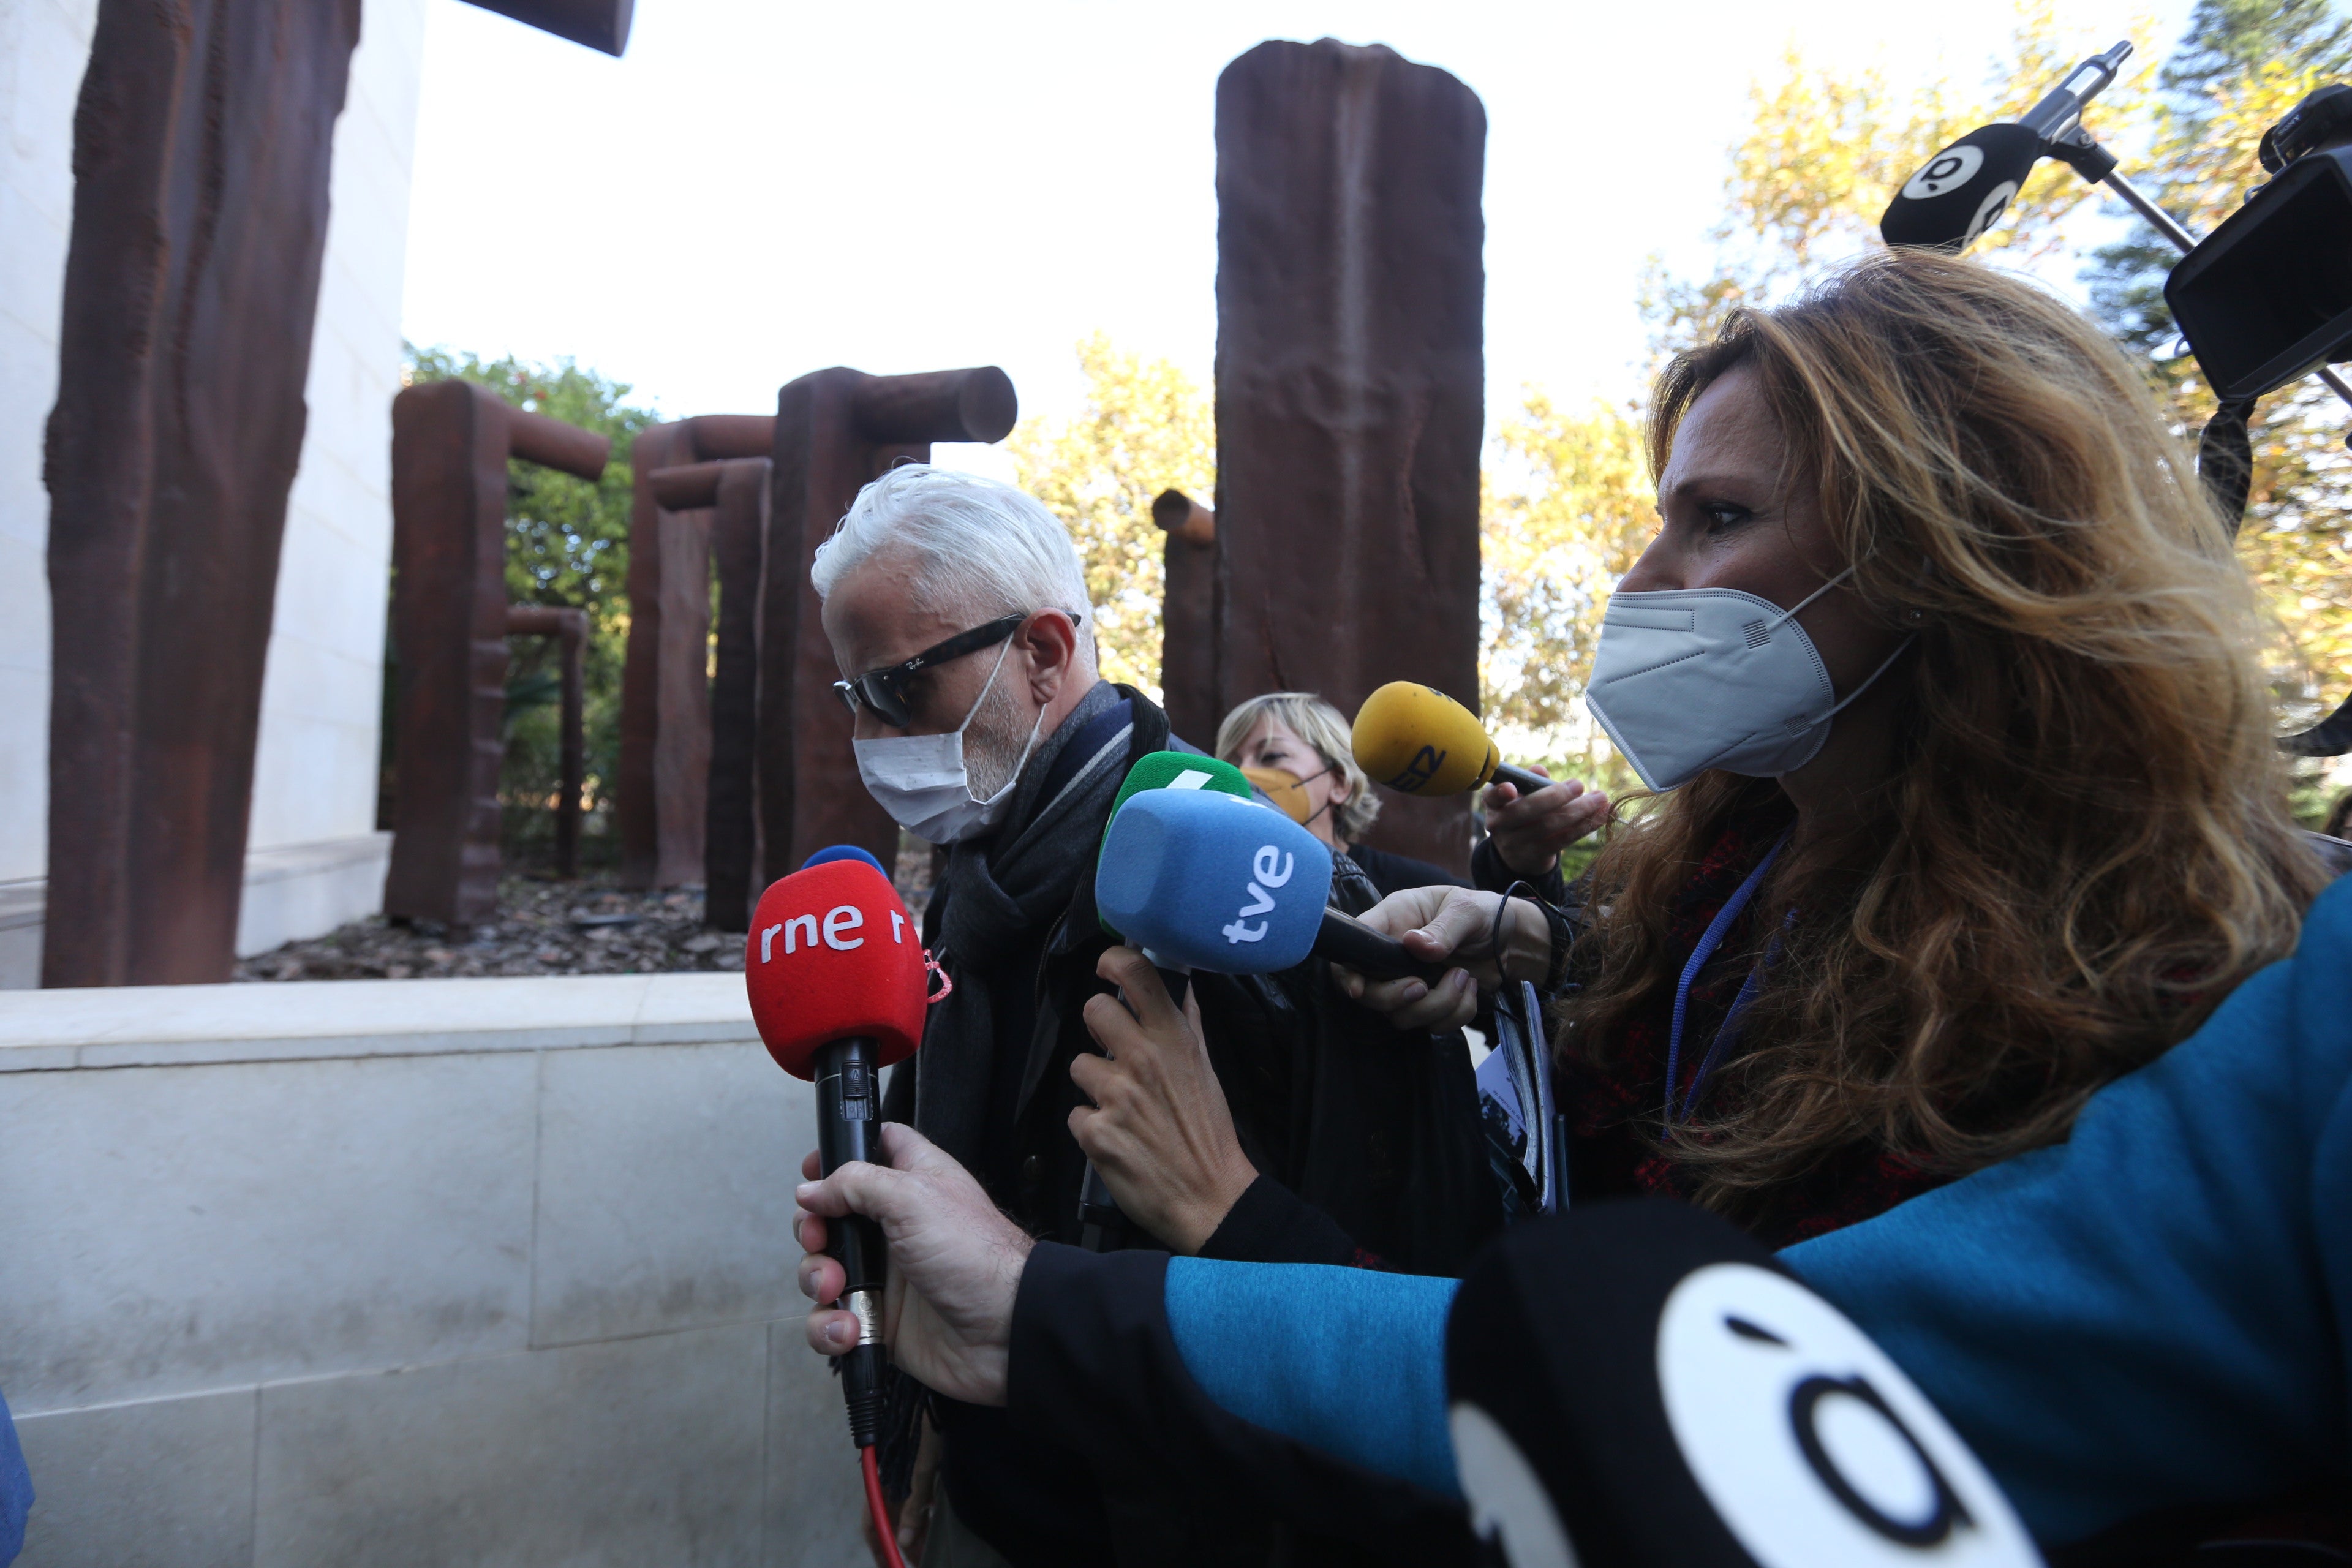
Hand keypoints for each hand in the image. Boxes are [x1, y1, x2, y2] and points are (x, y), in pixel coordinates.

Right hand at [797, 1123, 1031, 1406]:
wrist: (1006, 1331)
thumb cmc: (976, 1257)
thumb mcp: (913, 1198)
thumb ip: (856, 1183)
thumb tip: (811, 1189)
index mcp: (912, 1183)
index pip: (874, 1149)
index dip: (840, 1155)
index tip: (812, 1171)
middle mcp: (896, 1226)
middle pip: (832, 1215)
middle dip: (811, 1229)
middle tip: (818, 1239)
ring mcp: (886, 1274)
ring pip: (824, 1270)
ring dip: (817, 1280)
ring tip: (837, 1289)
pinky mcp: (880, 1318)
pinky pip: (833, 1319)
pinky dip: (829, 1326)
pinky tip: (849, 1329)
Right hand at [864, 1416, 937, 1566]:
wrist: (936, 1391)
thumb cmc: (927, 1422)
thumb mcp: (923, 1467)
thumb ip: (914, 1504)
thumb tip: (904, 1542)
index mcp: (883, 1479)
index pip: (872, 1521)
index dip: (879, 1547)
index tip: (890, 1566)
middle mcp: (889, 1477)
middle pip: (889, 1520)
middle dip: (900, 1544)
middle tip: (916, 1562)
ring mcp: (902, 1471)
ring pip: (904, 1510)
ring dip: (913, 1532)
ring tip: (927, 1549)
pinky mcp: (916, 1463)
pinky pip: (915, 1497)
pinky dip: (922, 1514)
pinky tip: (933, 1520)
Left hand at [1071, 947, 1259, 1253]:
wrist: (1209, 1199)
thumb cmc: (1209, 1134)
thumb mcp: (1206, 1070)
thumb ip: (1186, 1025)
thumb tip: (1179, 984)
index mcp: (1174, 1040)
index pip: (1136, 974)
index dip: (1114, 961)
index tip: (1108, 969)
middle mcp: (1143, 1060)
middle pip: (1093, 1009)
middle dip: (1100, 1029)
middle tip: (1116, 1051)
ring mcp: (1116, 1096)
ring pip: (1079, 1065)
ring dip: (1095, 1086)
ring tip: (1123, 1108)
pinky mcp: (1095, 1132)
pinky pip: (1076, 1114)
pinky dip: (1092, 1127)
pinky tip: (1117, 1139)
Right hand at [1331, 885, 1552, 1031]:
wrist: (1514, 940)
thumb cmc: (1485, 913)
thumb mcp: (1467, 911)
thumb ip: (1443, 928)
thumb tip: (1415, 945)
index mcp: (1394, 920)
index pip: (1355, 947)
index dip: (1348, 972)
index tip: (1359, 989)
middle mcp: (1395, 954)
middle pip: (1370, 992)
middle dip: (1396, 998)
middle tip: (1423, 987)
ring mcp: (1411, 982)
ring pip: (1402, 1015)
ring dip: (1438, 1005)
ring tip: (1464, 977)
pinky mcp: (1431, 1004)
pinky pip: (1433, 1025)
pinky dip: (1456, 1014)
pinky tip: (1471, 989)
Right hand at [1479, 767, 1608, 878]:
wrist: (1518, 852)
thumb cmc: (1522, 812)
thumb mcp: (1521, 795)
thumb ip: (1531, 780)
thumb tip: (1539, 770)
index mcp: (1493, 803)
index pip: (1492, 796)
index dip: (1500, 793)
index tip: (1512, 789)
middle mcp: (1500, 824)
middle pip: (1527, 811)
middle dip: (1555, 796)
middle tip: (1579, 784)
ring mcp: (1516, 843)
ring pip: (1549, 826)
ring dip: (1579, 811)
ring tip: (1600, 799)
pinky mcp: (1536, 855)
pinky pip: (1563, 840)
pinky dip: (1584, 826)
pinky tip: (1601, 815)